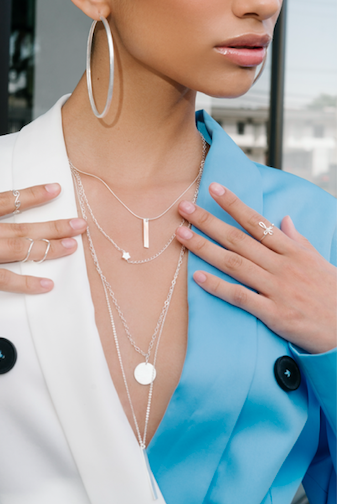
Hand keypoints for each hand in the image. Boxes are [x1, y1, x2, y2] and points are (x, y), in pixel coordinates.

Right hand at [0, 184, 86, 310]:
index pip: (2, 199)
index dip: (31, 194)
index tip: (54, 190)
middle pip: (18, 224)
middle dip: (52, 223)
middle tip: (78, 222)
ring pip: (15, 247)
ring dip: (47, 247)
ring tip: (71, 247)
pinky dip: (24, 282)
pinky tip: (44, 284)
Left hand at [175, 183, 336, 353]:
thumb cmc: (333, 294)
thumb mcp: (319, 261)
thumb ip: (297, 240)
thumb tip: (284, 220)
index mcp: (292, 251)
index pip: (258, 222)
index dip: (234, 204)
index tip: (213, 188)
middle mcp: (282, 266)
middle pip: (238, 239)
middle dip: (208, 221)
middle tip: (183, 208)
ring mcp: (277, 289)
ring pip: (234, 264)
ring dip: (204, 248)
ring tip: (181, 235)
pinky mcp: (275, 314)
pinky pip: (242, 297)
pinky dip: (219, 287)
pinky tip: (198, 277)